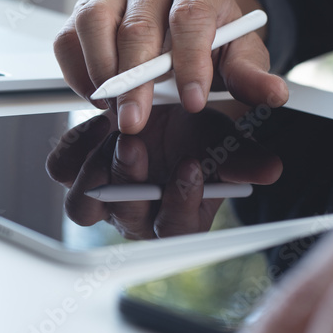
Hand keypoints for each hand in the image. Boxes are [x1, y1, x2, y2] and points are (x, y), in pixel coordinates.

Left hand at [44, 105, 281, 238]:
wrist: (170, 105)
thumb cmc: (199, 131)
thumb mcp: (226, 139)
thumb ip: (246, 157)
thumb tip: (270, 170)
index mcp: (177, 217)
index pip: (175, 228)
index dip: (181, 201)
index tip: (192, 166)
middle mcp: (137, 213)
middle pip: (124, 217)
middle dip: (130, 182)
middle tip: (136, 144)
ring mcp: (103, 194)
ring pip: (85, 203)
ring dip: (97, 170)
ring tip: (114, 131)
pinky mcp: (76, 167)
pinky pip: (62, 167)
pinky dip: (75, 147)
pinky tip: (98, 121)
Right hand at [52, 0, 288, 133]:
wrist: (186, 14)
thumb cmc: (212, 34)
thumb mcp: (240, 52)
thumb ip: (251, 74)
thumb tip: (272, 94)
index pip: (191, 15)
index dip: (190, 60)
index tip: (193, 101)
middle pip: (138, 25)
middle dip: (135, 81)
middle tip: (135, 121)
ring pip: (93, 21)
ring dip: (100, 71)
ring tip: (112, 106)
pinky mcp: (85, 8)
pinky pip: (67, 37)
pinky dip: (76, 71)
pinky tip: (97, 95)